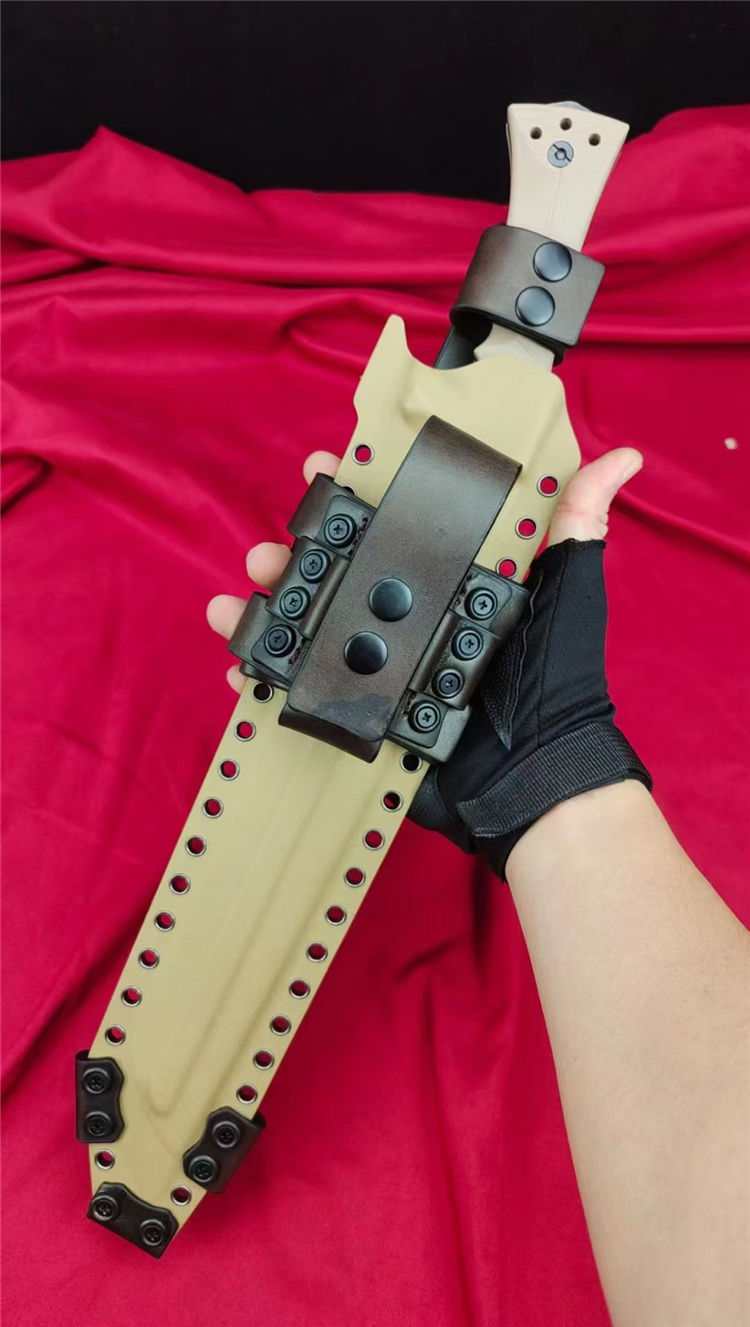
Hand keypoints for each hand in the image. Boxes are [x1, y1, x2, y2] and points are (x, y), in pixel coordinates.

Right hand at [207, 445, 643, 690]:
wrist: (535, 773)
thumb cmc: (555, 679)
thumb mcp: (568, 591)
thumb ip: (577, 525)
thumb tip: (622, 456)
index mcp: (449, 582)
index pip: (396, 524)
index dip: (358, 492)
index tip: (326, 466)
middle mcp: (410, 619)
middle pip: (339, 572)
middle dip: (296, 552)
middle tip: (271, 549)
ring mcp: (381, 668)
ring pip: (311, 627)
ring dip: (267, 610)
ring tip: (234, 605)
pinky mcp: (361, 714)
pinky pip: (305, 691)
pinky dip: (265, 679)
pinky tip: (239, 667)